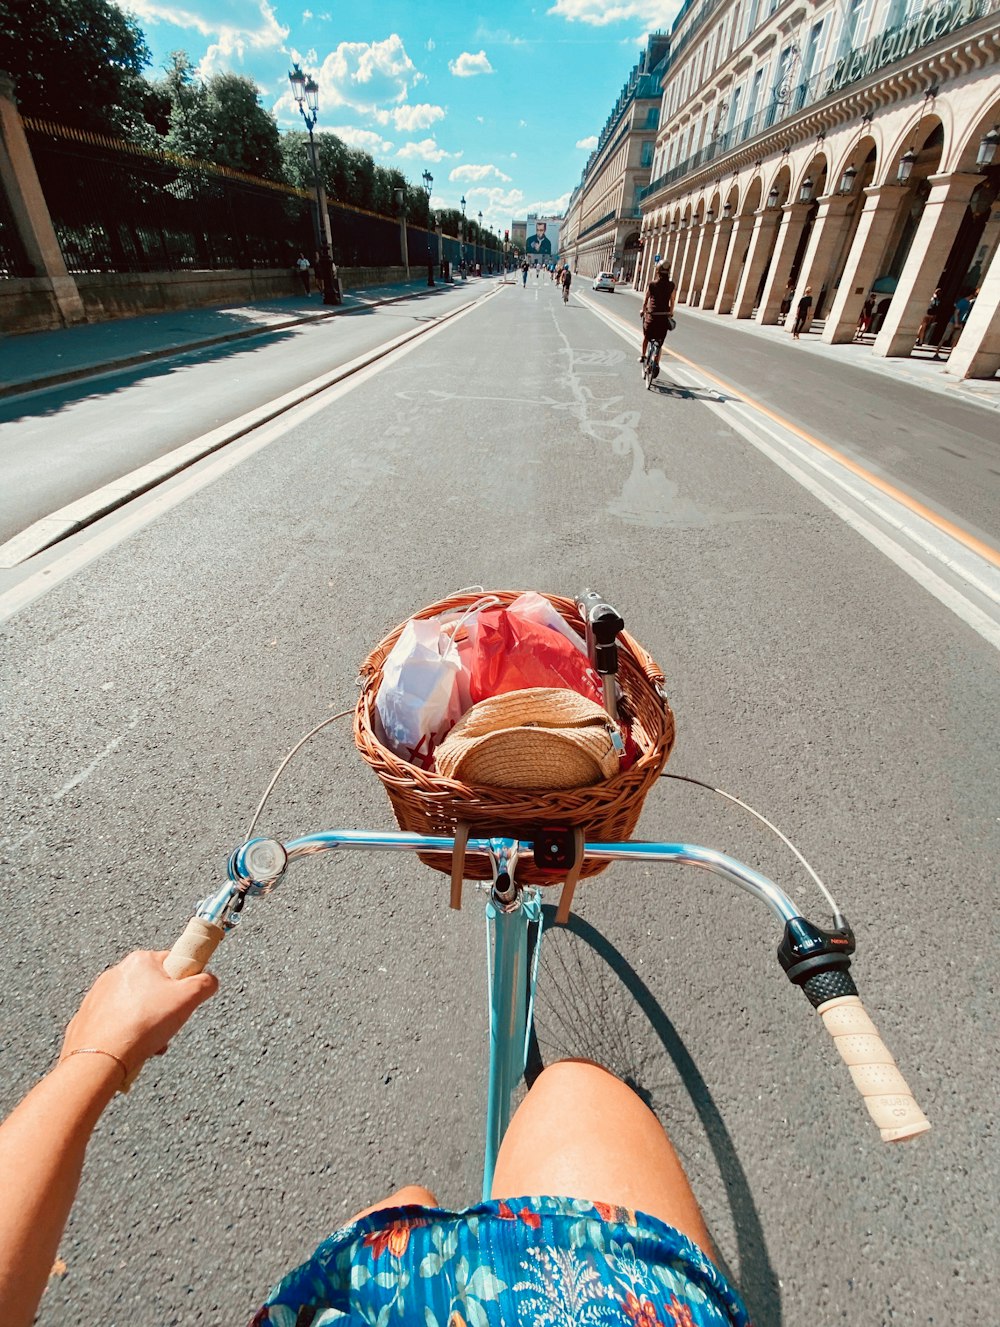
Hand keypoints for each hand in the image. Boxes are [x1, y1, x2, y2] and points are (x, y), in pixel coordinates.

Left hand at [60, 951, 217, 1074]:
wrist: (101, 1058)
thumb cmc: (142, 1025)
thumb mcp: (188, 999)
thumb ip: (205, 983)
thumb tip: (210, 981)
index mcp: (140, 961)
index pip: (172, 962)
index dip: (184, 981)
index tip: (185, 998)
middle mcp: (116, 973)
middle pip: (153, 987)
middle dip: (164, 1008)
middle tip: (168, 1025)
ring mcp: (98, 995)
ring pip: (134, 1007)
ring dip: (147, 1024)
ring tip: (150, 1042)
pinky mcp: (88, 1017)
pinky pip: (115, 1023)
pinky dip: (126, 1034)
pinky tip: (132, 1048)